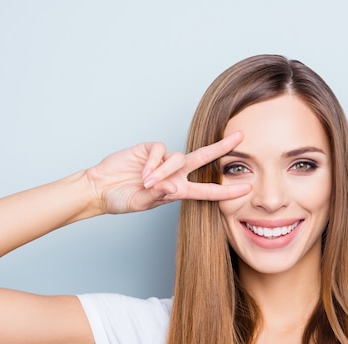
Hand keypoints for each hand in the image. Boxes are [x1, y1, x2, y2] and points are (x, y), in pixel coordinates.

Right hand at [85, 132, 250, 213]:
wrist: (100, 188)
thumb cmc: (121, 199)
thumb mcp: (142, 203)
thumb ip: (158, 195)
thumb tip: (172, 186)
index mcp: (178, 190)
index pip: (208, 190)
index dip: (227, 191)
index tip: (247, 188)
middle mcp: (174, 173)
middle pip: (204, 158)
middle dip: (222, 147)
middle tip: (240, 137)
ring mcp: (163, 160)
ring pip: (177, 158)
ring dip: (164, 171)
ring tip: (147, 182)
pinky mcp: (149, 149)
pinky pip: (159, 151)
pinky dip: (153, 163)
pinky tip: (142, 172)